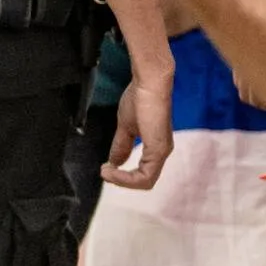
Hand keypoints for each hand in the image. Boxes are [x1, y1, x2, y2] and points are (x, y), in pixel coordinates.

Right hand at [104, 70, 174, 190]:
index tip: (105, 168)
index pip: (142, 173)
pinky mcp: (158, 149)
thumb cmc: (140, 97)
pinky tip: (111, 168)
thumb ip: (121, 145)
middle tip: (104, 172)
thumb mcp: (125, 126)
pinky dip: (126, 177)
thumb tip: (114, 161)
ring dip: (122, 180)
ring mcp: (161, 151)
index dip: (123, 176)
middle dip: (121, 180)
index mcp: (156, 147)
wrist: (148, 83)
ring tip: (105, 172)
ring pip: (144, 181)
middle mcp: (162, 151)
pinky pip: (144, 176)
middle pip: (144, 181)